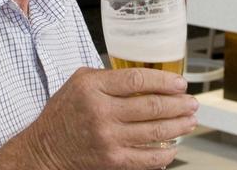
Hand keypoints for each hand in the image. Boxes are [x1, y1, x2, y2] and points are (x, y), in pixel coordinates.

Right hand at [0, 67, 197, 169]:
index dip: (164, 81)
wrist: (45, 149)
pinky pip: (147, 158)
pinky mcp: (112, 160)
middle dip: (178, 104)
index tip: (180, 83)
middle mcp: (101, 112)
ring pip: (155, 131)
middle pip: (151, 105)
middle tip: (191, 103)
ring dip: (178, 126)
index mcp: (93, 87)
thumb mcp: (79, 82)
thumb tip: (146, 78)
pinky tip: (173, 147)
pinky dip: (165, 154)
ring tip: (190, 121)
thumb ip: (109, 77)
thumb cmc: (64, 113)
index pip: (138, 80)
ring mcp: (108, 138)